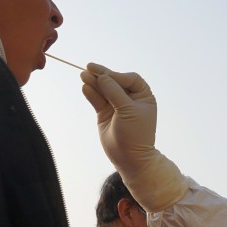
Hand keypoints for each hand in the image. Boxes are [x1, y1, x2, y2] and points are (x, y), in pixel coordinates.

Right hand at [81, 64, 186, 211]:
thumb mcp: (128, 111)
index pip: (129, 79)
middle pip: (114, 82)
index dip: (116, 75)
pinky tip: (85, 87)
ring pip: (103, 90)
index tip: (104, 74)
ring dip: (94, 83)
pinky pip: (97, 100)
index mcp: (143, 96)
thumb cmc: (135, 135)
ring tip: (83, 75)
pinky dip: (91, 94)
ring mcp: (116, 106)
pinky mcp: (105, 114)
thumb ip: (114, 92)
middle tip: (88, 67)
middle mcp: (130, 99)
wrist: (130, 159)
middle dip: (102, 76)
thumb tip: (102, 76)